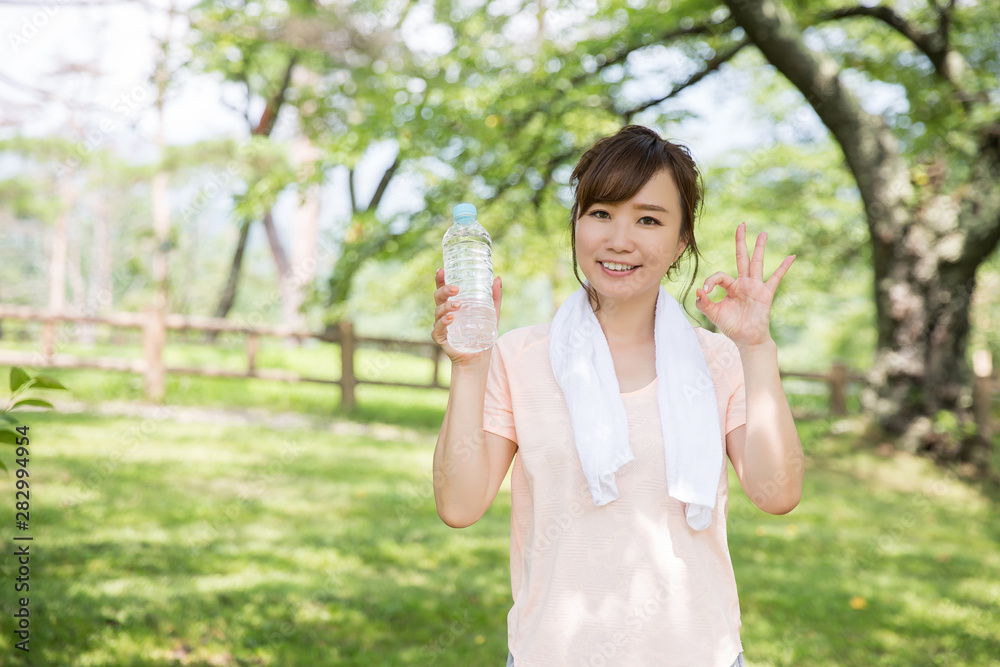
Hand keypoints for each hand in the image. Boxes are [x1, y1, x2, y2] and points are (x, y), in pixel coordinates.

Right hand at [432, 268, 501, 365]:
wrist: (478, 360)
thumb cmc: (482, 337)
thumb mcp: (491, 315)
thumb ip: (494, 298)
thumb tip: (498, 278)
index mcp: (453, 306)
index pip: (444, 290)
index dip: (441, 279)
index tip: (441, 269)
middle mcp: (444, 314)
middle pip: (438, 297)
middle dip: (444, 290)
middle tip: (456, 289)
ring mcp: (441, 326)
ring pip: (438, 311)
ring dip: (446, 306)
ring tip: (458, 305)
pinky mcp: (441, 338)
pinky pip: (438, 328)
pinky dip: (443, 322)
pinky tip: (451, 319)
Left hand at [695, 223, 794, 348]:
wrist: (746, 339)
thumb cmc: (731, 325)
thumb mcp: (713, 313)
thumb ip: (703, 302)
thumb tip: (698, 290)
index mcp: (731, 286)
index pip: (720, 275)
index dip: (710, 281)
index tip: (705, 292)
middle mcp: (744, 283)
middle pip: (742, 257)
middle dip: (741, 241)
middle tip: (741, 225)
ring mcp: (756, 286)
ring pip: (757, 263)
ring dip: (759, 248)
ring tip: (763, 233)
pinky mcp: (766, 293)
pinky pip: (776, 278)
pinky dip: (783, 267)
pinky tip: (791, 256)